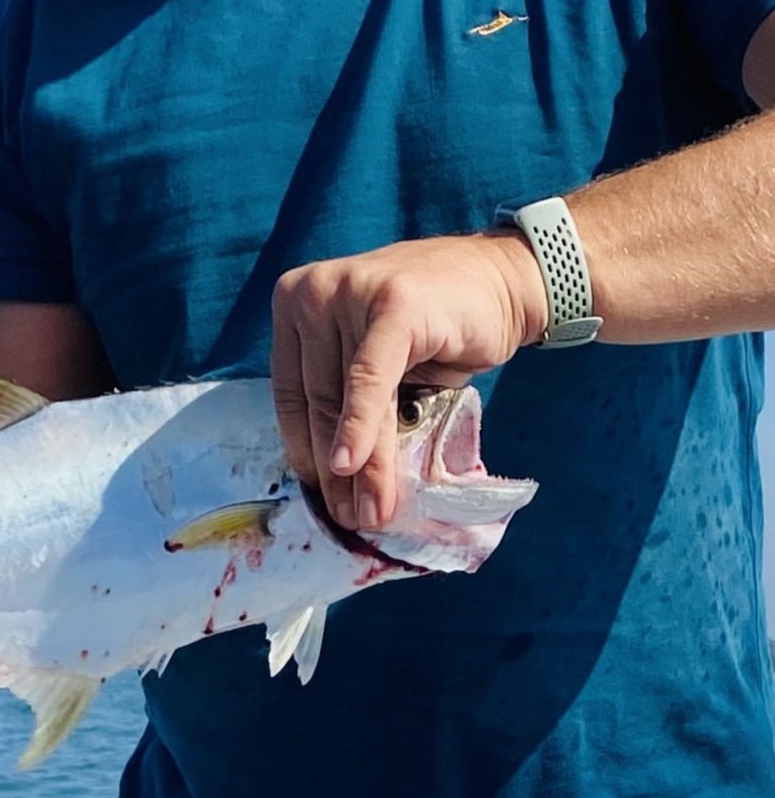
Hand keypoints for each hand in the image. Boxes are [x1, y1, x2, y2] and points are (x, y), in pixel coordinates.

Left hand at [271, 232, 546, 529]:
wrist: (505, 281)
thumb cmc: (437, 328)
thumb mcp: (378, 366)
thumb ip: (348, 401)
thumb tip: (332, 478)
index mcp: (295, 301)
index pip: (291, 390)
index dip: (304, 448)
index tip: (320, 494)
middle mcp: (313, 291)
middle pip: (318, 399)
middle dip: (333, 469)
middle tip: (347, 516)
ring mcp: (350, 292)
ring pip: (346, 398)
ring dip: (360, 464)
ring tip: (368, 512)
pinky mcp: (391, 307)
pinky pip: (369, 381)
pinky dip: (363, 427)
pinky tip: (355, 467)